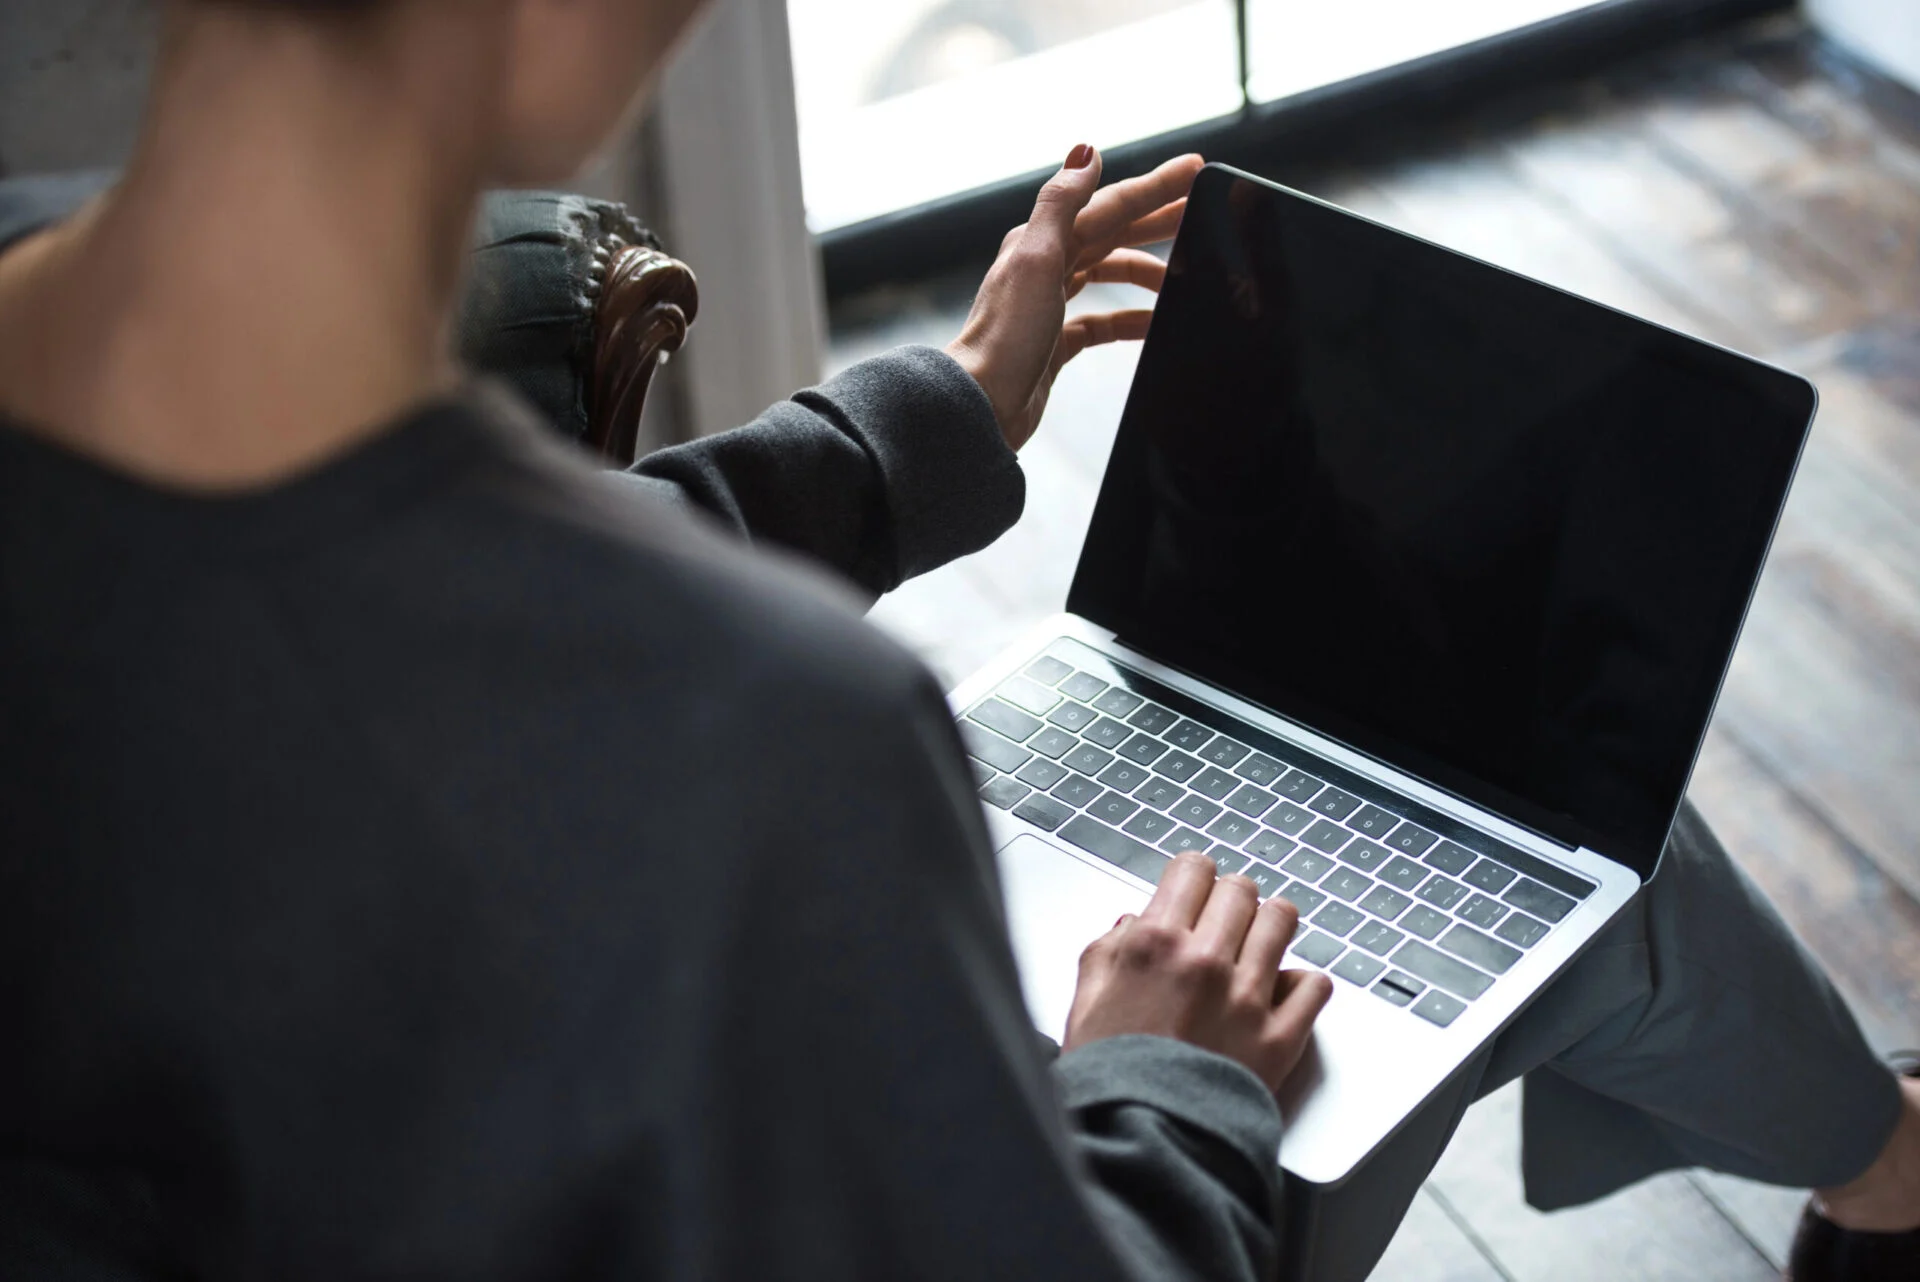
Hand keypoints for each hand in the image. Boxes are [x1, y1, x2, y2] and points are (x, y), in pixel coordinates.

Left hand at [947, 146, 1203, 451]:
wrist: (982, 405)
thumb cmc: (1004, 338)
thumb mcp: (1035, 261)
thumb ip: (1060, 204)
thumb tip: (1087, 152)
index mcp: (1041, 240)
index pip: (1110, 205)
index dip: (1153, 187)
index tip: (1194, 168)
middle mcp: (1044, 267)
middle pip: (1112, 234)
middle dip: (1157, 220)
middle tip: (1201, 209)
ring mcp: (1049, 305)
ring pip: (1107, 273)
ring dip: (1146, 270)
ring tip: (1187, 274)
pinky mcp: (1055, 343)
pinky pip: (1100, 322)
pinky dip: (1130, 320)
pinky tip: (1153, 324)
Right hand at [1063, 852, 1333, 1094]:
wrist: (1142, 1140)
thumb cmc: (1110, 1079)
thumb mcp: (1085, 1003)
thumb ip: (1107, 952)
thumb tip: (1130, 925)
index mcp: (1156, 944)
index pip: (1193, 869)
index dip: (1194, 876)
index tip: (1196, 888)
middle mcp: (1206, 960)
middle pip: (1241, 889)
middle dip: (1231, 899)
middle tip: (1225, 920)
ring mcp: (1248, 997)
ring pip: (1282, 921)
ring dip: (1270, 926)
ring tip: (1259, 945)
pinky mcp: (1280, 1037)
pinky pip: (1314, 984)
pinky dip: (1302, 983)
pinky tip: (1282, 992)